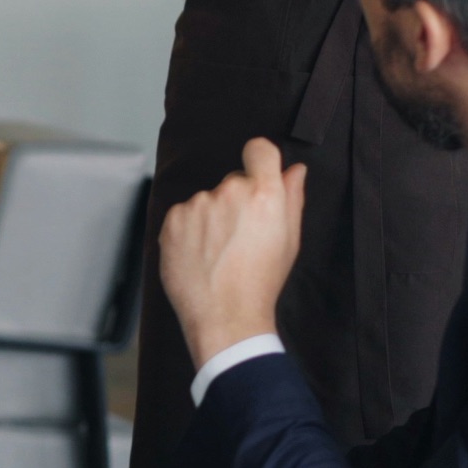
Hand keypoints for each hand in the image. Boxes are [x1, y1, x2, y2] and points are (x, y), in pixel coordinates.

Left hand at [159, 138, 306, 368]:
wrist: (226, 317)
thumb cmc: (262, 282)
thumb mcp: (289, 241)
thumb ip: (291, 199)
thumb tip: (295, 170)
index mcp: (263, 194)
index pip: (260, 149)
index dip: (260, 159)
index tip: (258, 172)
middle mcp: (229, 192)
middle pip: (233, 182)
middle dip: (237, 201)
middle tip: (240, 237)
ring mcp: (197, 205)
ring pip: (207, 200)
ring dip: (211, 217)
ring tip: (219, 252)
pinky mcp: (172, 219)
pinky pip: (183, 215)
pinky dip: (189, 230)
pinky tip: (200, 255)